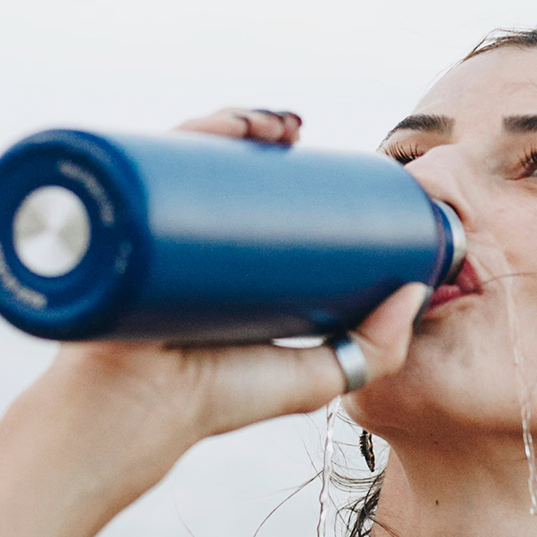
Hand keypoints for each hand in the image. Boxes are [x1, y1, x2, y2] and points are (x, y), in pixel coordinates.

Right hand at [35, 105, 426, 508]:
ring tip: (275, 127)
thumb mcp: (313, 378)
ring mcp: (150, 238)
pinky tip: (226, 124)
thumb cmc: (217, 401)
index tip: (321, 156)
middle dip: (258, 136)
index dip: (287, 173)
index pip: (253, 205)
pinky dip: (186, 134)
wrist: (139, 412)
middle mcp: (186, 248)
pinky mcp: (121, 233)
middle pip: (221, 174)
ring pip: (189, 161)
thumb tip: (415, 291)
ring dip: (232, 124)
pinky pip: (144, 166)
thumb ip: (375, 350)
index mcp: (225, 271)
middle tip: (295, 131)